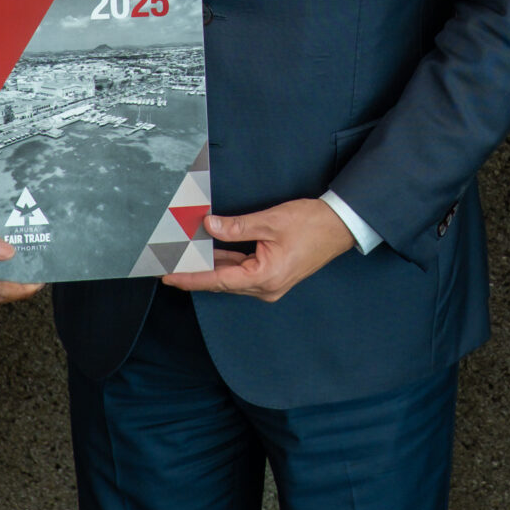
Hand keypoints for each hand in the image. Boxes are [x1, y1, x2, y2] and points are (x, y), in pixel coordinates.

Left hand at [162, 198, 357, 301]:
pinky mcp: (274, 275)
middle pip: (222, 282)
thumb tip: (209, 226)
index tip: (169, 276)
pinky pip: (243, 272)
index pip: (218, 280)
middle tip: (170, 263)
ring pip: (232, 277)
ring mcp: (270, 284)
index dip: (191, 278)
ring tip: (186, 257)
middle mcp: (266, 287)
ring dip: (211, 267)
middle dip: (196, 273)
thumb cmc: (311, 224)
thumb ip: (236, 227)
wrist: (340, 226)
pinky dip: (227, 263)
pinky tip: (211, 253)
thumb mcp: (270, 221)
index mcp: (265, 277)